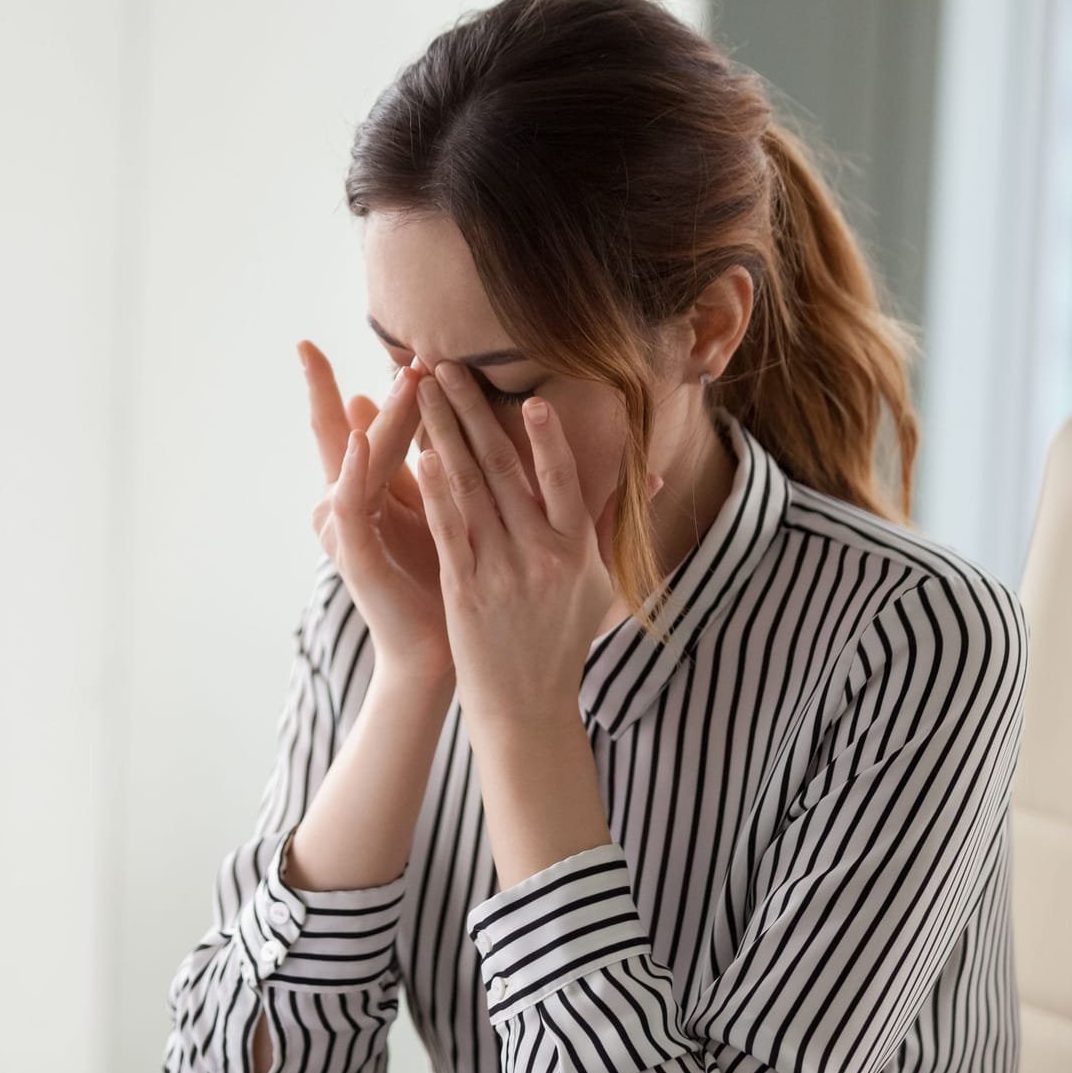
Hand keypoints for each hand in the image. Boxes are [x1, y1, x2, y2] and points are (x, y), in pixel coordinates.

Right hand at [299, 339, 452, 678]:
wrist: (437, 650)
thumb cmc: (439, 578)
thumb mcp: (433, 507)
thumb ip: (423, 462)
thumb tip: (427, 411)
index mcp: (361, 492)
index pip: (346, 426)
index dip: (325, 385)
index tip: (306, 342)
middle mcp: (341, 506)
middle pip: (339, 434)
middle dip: (333, 389)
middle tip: (335, 346)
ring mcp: (344, 531)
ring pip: (354, 460)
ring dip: (378, 416)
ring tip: (400, 377)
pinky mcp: (355, 555)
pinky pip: (350, 505)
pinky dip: (354, 470)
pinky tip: (362, 438)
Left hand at [411, 361, 663, 730]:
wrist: (526, 705)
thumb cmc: (562, 641)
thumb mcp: (599, 584)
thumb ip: (611, 525)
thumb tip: (652, 477)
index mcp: (578, 549)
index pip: (562, 480)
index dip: (547, 438)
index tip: (530, 396)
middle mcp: (542, 555)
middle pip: (504, 470)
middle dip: (472, 413)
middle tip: (446, 367)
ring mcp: (502, 572)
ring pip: (471, 490)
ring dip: (444, 435)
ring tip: (422, 394)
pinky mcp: (465, 591)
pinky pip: (450, 532)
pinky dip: (435, 493)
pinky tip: (419, 457)